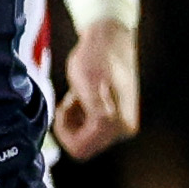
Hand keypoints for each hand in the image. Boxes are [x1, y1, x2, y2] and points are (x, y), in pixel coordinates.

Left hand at [54, 17, 140, 159]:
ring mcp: (121, 125)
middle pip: (82, 146)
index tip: (64, 105)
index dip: (64, 130)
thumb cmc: (95, 56)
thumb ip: (95, 108)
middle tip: (71, 99)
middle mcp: (124, 129)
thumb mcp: (87, 82)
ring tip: (78, 94)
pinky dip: (79, 114)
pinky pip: (88, 128)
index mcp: (118, 124)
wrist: (108, 38)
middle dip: (70, 124)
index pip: (80, 149)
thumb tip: (105, 125)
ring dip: (74, 118)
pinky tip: (82, 95)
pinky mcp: (116, 119)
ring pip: (83, 137)